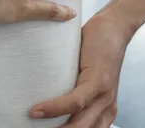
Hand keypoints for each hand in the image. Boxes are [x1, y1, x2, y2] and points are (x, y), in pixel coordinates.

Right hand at [30, 13, 128, 127]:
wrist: (113, 27)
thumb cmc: (95, 51)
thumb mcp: (85, 81)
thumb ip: (72, 95)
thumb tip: (40, 104)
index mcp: (103, 113)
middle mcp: (106, 110)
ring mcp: (104, 96)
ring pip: (79, 125)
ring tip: (30, 125)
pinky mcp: (99, 81)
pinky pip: (76, 102)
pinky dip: (55, 108)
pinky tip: (38, 110)